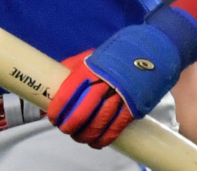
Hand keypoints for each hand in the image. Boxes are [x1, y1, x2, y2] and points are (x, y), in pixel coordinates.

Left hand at [47, 21, 187, 147]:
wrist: (148, 53)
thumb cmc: (111, 58)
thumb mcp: (87, 58)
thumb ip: (68, 71)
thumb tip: (49, 91)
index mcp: (87, 70)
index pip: (66, 95)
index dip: (57, 111)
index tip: (52, 117)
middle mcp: (102, 84)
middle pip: (80, 114)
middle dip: (69, 126)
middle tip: (64, 129)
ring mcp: (119, 97)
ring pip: (97, 124)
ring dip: (84, 135)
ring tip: (78, 137)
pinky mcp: (133, 108)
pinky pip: (115, 129)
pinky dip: (103, 139)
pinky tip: (95, 142)